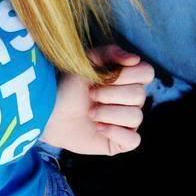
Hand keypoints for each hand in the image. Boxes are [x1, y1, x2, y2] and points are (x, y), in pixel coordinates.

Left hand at [40, 45, 154, 155]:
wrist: (48, 112)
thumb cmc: (66, 86)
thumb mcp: (85, 62)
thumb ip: (110, 53)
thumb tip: (134, 59)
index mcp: (126, 80)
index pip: (146, 73)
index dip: (127, 75)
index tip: (105, 76)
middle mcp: (129, 101)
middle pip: (139, 95)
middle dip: (111, 94)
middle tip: (90, 95)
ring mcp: (125, 122)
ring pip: (136, 117)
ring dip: (108, 113)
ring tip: (90, 113)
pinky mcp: (117, 142)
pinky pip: (134, 140)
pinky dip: (116, 132)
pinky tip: (98, 127)